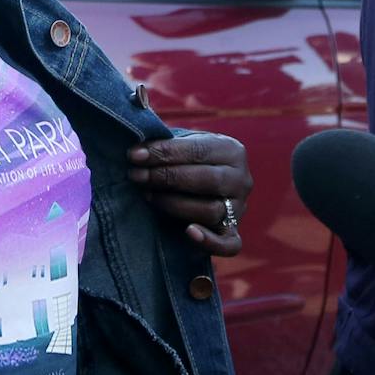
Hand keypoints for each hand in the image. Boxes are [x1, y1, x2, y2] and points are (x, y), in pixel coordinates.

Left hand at [126, 132, 251, 256]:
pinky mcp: (233, 232)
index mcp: (231, 150)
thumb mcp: (180, 142)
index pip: (198, 151)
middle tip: (136, 176)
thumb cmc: (184, 159)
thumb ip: (163, 137)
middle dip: (165, 177)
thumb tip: (136, 130)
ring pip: (210, 210)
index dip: (164, 152)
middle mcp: (241, 179)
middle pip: (205, 180)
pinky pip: (230, 244)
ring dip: (173, 204)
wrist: (198, 183)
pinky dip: (210, 241)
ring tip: (147, 195)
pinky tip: (188, 232)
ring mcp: (239, 208)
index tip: (134, 155)